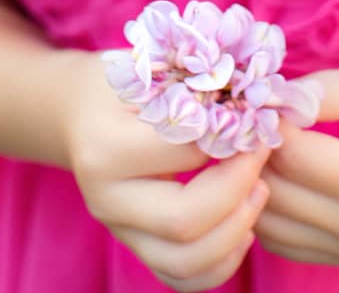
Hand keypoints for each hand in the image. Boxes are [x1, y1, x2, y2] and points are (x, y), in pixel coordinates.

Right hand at [62, 52, 272, 290]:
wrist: (76, 111)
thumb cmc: (120, 82)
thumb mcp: (148, 68)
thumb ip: (192, 90)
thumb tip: (254, 110)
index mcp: (105, 148)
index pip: (183, 155)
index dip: (230, 138)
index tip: (254, 118)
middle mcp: (106, 200)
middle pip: (183, 221)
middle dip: (238, 190)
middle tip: (261, 155)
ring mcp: (118, 230)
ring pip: (184, 262)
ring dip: (236, 232)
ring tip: (259, 192)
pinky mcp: (134, 247)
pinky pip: (181, 279)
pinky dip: (221, 264)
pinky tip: (243, 228)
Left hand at [252, 66, 338, 265]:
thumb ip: (321, 93)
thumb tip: (269, 103)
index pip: (292, 155)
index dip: (269, 120)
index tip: (265, 95)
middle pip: (275, 190)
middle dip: (255, 150)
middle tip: (255, 115)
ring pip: (268, 220)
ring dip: (254, 180)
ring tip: (264, 141)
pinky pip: (279, 239)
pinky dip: (267, 207)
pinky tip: (278, 172)